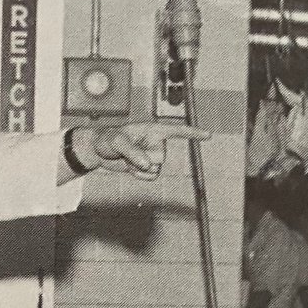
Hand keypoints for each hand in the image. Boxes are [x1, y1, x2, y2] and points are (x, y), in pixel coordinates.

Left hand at [75, 122, 210, 180]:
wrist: (99, 152)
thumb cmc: (107, 140)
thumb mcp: (117, 142)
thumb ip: (132, 152)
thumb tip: (147, 164)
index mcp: (154, 129)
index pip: (177, 131)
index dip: (193, 133)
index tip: (208, 135)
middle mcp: (157, 142)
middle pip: (160, 158)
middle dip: (143, 160)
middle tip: (128, 154)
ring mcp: (153, 155)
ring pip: (156, 170)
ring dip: (139, 170)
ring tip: (127, 160)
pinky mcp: (147, 167)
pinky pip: (151, 177)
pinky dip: (140, 177)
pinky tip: (130, 168)